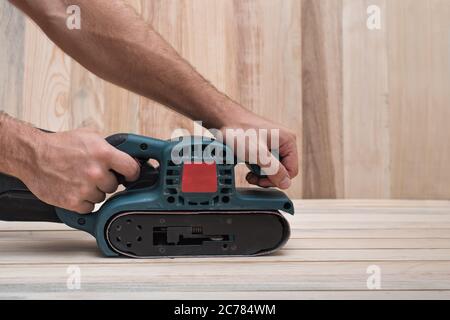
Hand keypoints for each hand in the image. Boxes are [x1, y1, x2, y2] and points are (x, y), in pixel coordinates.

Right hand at [19, 128, 139, 213]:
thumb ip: (109, 146)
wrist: (32, 156)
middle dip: (105, 180)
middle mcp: (96, 172)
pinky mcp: (73, 202)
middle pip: (114, 185)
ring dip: (93, 191)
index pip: (132, 169)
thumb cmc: (59, 145)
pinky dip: (83, 202)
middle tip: (92, 173)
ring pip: (101, 197)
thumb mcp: (89, 135)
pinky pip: (89, 207)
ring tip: (79, 180)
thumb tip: (125, 153)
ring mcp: (85, 189)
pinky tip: (74, 190)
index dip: (131, 172)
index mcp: (104, 154)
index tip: (129, 175)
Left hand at [218, 109, 298, 189]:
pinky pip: (265, 164)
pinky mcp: (264, 147)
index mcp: (288, 141)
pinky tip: (247, 164)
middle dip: (267, 177)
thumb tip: (286, 184)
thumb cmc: (239, 131)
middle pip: (282, 171)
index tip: (261, 180)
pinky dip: (256, 167)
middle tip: (253, 177)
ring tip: (249, 171)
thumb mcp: (257, 153)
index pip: (292, 171)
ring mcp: (274, 145)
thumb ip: (273, 169)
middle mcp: (284, 142)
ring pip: (273, 169)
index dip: (277, 179)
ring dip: (260, 174)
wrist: (224, 120)